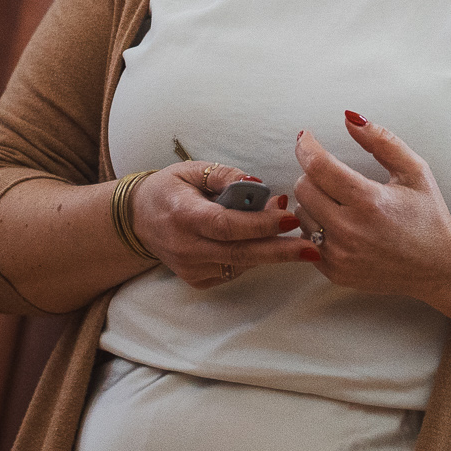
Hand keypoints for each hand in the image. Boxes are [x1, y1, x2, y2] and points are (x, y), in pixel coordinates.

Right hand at [132, 162, 305, 288]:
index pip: (227, 225)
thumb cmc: (171, 189)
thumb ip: (225, 175)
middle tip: (312, 248)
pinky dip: (251, 257)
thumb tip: (258, 184)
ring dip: (271, 251)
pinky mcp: (196, 280)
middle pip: (240, 252)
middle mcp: (186, 247)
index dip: (260, 224)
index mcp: (183, 216)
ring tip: (295, 237)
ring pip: (241, 264)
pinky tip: (261, 244)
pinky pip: (233, 270)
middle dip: (280, 251)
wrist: (139, 219)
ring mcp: (190, 268)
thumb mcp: (193, 170)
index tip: (289, 217)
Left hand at [291, 113, 450, 298]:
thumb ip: (381, 140)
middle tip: (331, 174)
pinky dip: (317, 228)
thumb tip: (349, 117)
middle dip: (312, 174)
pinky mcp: (335, 272)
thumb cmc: (428, 214)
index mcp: (370, 201)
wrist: (438, 265)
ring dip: (313, 203)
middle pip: (303, 189)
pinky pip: (306, 241)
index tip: (305, 137)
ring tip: (339, 202)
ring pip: (301, 215)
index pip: (318, 167)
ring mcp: (341, 255)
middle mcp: (351, 231)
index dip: (306, 146)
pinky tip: (339, 224)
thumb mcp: (414, 170)